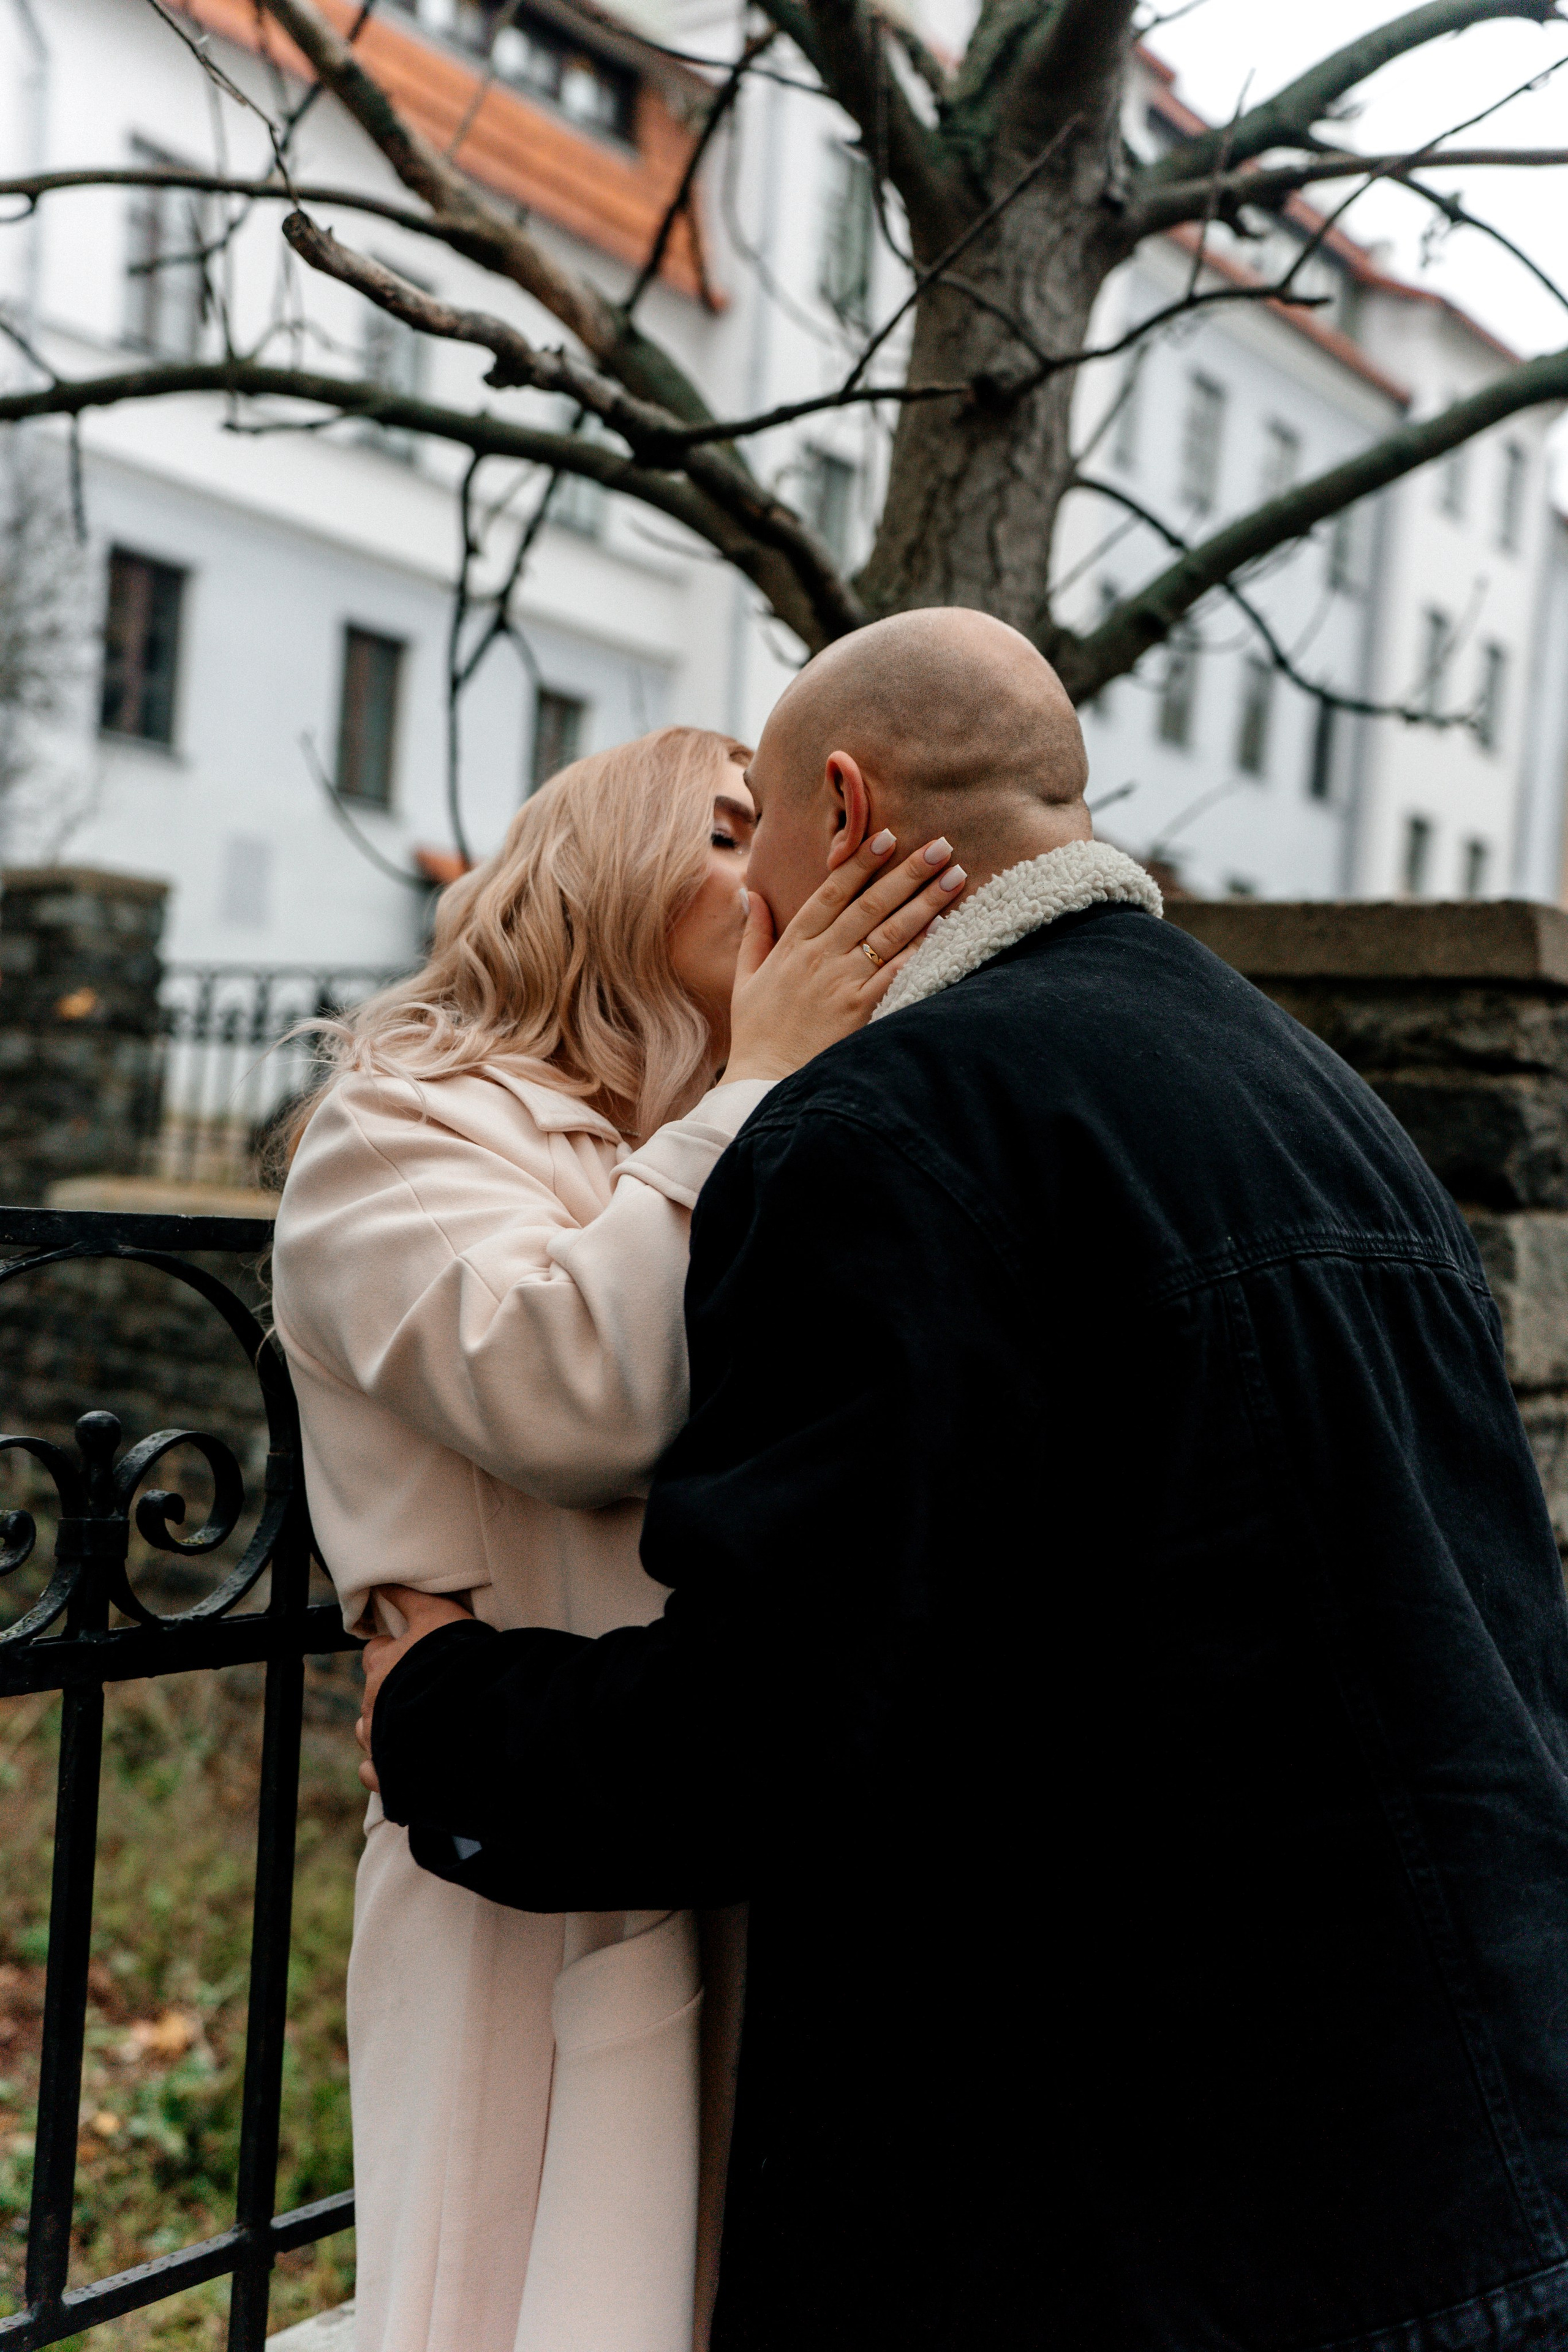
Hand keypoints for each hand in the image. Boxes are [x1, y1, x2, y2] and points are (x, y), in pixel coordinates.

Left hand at [355, 1584, 472, 1792]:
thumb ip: (409, 1597)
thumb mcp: (438, 1613)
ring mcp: (379, 1740)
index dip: (394, 1652)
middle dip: (391, 1693)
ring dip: (383, 1729)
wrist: (473, 1713)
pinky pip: (373, 1772)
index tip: (415, 1655)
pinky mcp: (390, 1772)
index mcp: (382, 1665)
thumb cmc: (455, 1657)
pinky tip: (399, 1763)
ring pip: (369, 1732)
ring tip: (414, 1728)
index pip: (375, 1653)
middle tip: (424, 1692)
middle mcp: (374, 1703)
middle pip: (374, 1694)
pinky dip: (381, 1768)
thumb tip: (383, 1583)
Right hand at [724, 833, 965, 1085]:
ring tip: (954, 876)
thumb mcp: (745, 978)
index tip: (888, 835)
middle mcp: (819, 957)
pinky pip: (896, 972)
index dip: (861, 862)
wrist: (766, 1082)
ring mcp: (841, 982)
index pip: (831, 892)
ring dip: (925, 902)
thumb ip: (754, 933)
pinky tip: (944, 928)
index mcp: (793, 944)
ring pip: (889, 933)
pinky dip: (921, 948)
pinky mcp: (860, 1010)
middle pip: (870, 904)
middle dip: (907, 872)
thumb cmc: (758, 1032)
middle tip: (941, 845)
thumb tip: (750, 893)